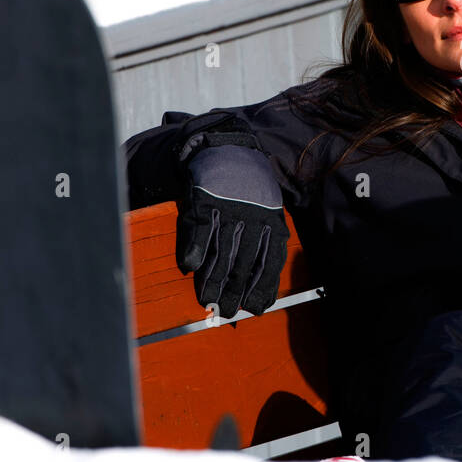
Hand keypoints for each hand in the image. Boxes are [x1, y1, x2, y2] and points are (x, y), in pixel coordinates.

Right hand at [177, 140, 287, 317]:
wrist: (231, 149)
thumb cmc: (251, 190)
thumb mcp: (269, 212)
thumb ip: (267, 245)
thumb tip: (265, 286)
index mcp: (272, 224)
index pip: (270, 263)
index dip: (262, 288)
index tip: (254, 309)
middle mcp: (253, 219)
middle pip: (244, 263)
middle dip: (235, 291)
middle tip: (227, 312)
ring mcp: (230, 210)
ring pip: (221, 251)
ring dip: (213, 278)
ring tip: (207, 299)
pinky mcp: (207, 200)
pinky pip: (200, 229)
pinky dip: (193, 249)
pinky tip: (189, 268)